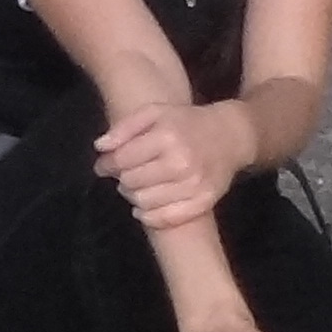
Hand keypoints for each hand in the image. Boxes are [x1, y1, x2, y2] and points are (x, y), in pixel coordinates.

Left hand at [95, 96, 256, 234]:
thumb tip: (100, 148)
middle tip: (124, 174)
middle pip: (131, 182)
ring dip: (133, 196)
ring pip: (144, 202)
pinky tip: (144, 207)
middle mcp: (181, 163)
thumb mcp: (156, 112)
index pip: (123, 159)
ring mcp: (194, 186)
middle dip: (121, 178)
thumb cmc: (187, 122)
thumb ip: (125, 127)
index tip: (104, 165)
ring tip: (136, 186)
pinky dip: (149, 217)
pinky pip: (166, 219)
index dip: (107, 164)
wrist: (230, 137)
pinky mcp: (203, 202)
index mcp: (168, 137)